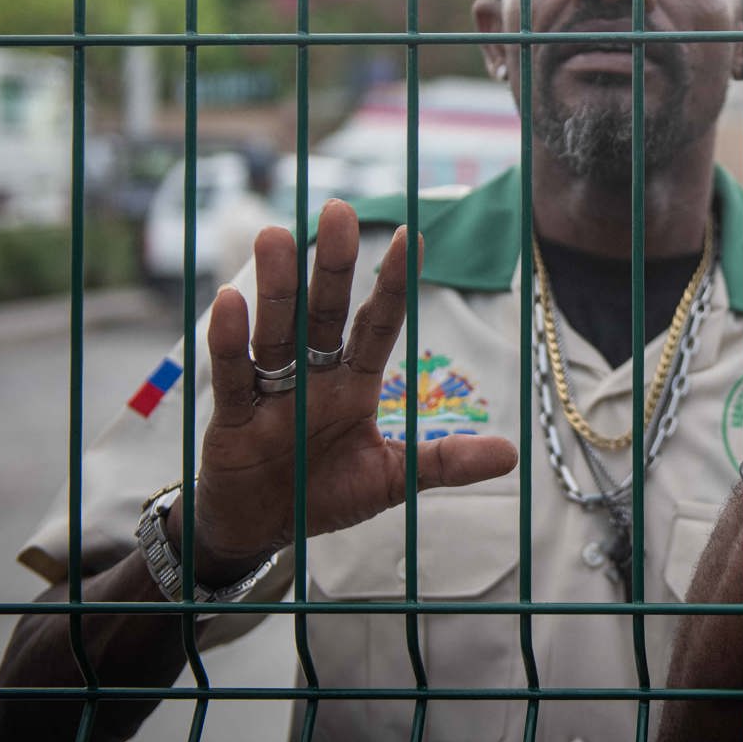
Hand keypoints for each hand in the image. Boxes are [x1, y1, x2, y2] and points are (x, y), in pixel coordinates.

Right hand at [183, 201, 518, 582]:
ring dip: (276, 287)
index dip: (392, 285)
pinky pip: (233, 375)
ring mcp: (271, 392)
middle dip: (331, 265)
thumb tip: (512, 453)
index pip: (377, 325)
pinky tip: (230, 300)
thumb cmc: (325, 496)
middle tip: (339, 209)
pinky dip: (230, 340)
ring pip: (277, 332)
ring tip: (275, 235)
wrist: (258, 532)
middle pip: (325, 313)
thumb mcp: (390, 480)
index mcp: (353, 384)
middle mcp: (313, 376)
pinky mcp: (231, 419)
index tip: (412, 235)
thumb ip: (444, 462)